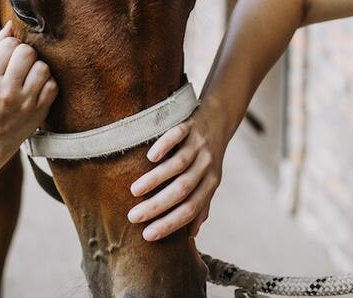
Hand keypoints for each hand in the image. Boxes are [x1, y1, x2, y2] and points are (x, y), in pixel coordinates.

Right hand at [0, 22, 57, 156]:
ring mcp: (24, 102)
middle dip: (28, 54)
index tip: (11, 55)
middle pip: (27, 52)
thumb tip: (11, 24)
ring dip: (40, 69)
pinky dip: (48, 85)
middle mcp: (6, 90)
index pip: (9, 44)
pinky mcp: (39, 111)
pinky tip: (38, 90)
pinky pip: (53, 85)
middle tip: (23, 64)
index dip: (13, 45)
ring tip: (31, 77)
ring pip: (43, 67)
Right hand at [126, 107, 229, 240]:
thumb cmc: (208, 155)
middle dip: (157, 206)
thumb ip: (202, 204)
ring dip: (155, 179)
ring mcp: (198, 144)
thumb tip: (192, 235)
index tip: (147, 235)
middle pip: (182, 190)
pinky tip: (149, 158)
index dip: (170, 224)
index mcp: (211, 182)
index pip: (191, 209)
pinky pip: (177, 136)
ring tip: (134, 191)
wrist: (219, 117)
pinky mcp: (190, 125)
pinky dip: (164, 146)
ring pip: (178, 165)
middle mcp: (206, 165)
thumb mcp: (210, 180)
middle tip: (133, 217)